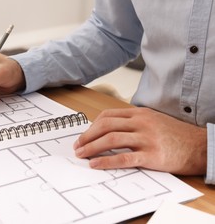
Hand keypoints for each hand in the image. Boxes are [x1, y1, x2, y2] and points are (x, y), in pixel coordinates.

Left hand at [73, 107, 206, 174]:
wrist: (200, 146)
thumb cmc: (175, 134)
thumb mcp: (153, 119)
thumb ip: (133, 121)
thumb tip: (108, 129)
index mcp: (140, 113)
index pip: (108, 115)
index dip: (91, 126)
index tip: (83, 136)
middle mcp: (141, 123)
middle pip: (106, 126)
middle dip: (87, 136)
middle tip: (77, 146)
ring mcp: (146, 138)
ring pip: (111, 139)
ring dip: (92, 147)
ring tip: (82, 155)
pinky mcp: (151, 155)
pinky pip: (124, 157)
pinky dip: (106, 161)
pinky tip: (96, 164)